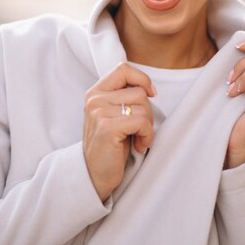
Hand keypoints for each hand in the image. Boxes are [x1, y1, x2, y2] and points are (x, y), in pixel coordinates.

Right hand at [83, 63, 155, 200]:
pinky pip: (142, 121)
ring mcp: (99, 112)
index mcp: (95, 93)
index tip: (151, 94)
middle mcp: (94, 99)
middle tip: (139, 131)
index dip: (142, 79)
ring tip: (138, 139)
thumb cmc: (110, 146)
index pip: (123, 69)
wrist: (93, 176)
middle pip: (139, 91)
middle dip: (147, 112)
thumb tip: (150, 88)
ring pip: (143, 106)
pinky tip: (139, 146)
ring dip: (148, 126)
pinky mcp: (107, 127)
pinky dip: (147, 136)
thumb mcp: (113, 115)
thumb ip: (124, 98)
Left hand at [225, 37, 244, 167]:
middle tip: (230, 78)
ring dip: (241, 70)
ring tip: (232, 87)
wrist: (234, 144)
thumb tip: (240, 44)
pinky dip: (243, 79)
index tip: (237, 47)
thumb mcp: (243, 84)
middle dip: (244, 58)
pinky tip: (234, 93)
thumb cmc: (234, 116)